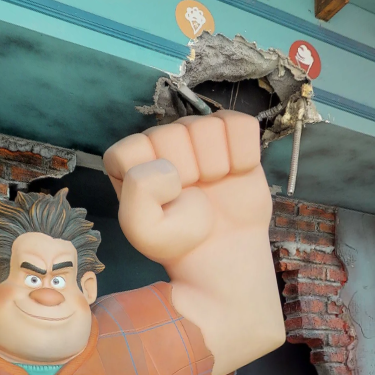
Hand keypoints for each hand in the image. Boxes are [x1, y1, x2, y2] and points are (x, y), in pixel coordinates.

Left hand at [102, 111, 270, 264]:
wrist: (224, 250)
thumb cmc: (180, 238)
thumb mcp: (144, 230)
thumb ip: (138, 196)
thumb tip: (167, 168)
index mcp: (130, 158)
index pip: (130, 150)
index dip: (150, 182)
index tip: (162, 203)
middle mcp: (162, 138)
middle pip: (171, 135)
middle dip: (187, 174)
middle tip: (192, 197)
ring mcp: (197, 131)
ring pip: (207, 127)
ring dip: (216, 166)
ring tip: (212, 184)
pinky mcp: (231, 132)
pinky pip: (242, 125)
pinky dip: (243, 155)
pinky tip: (235, 172)